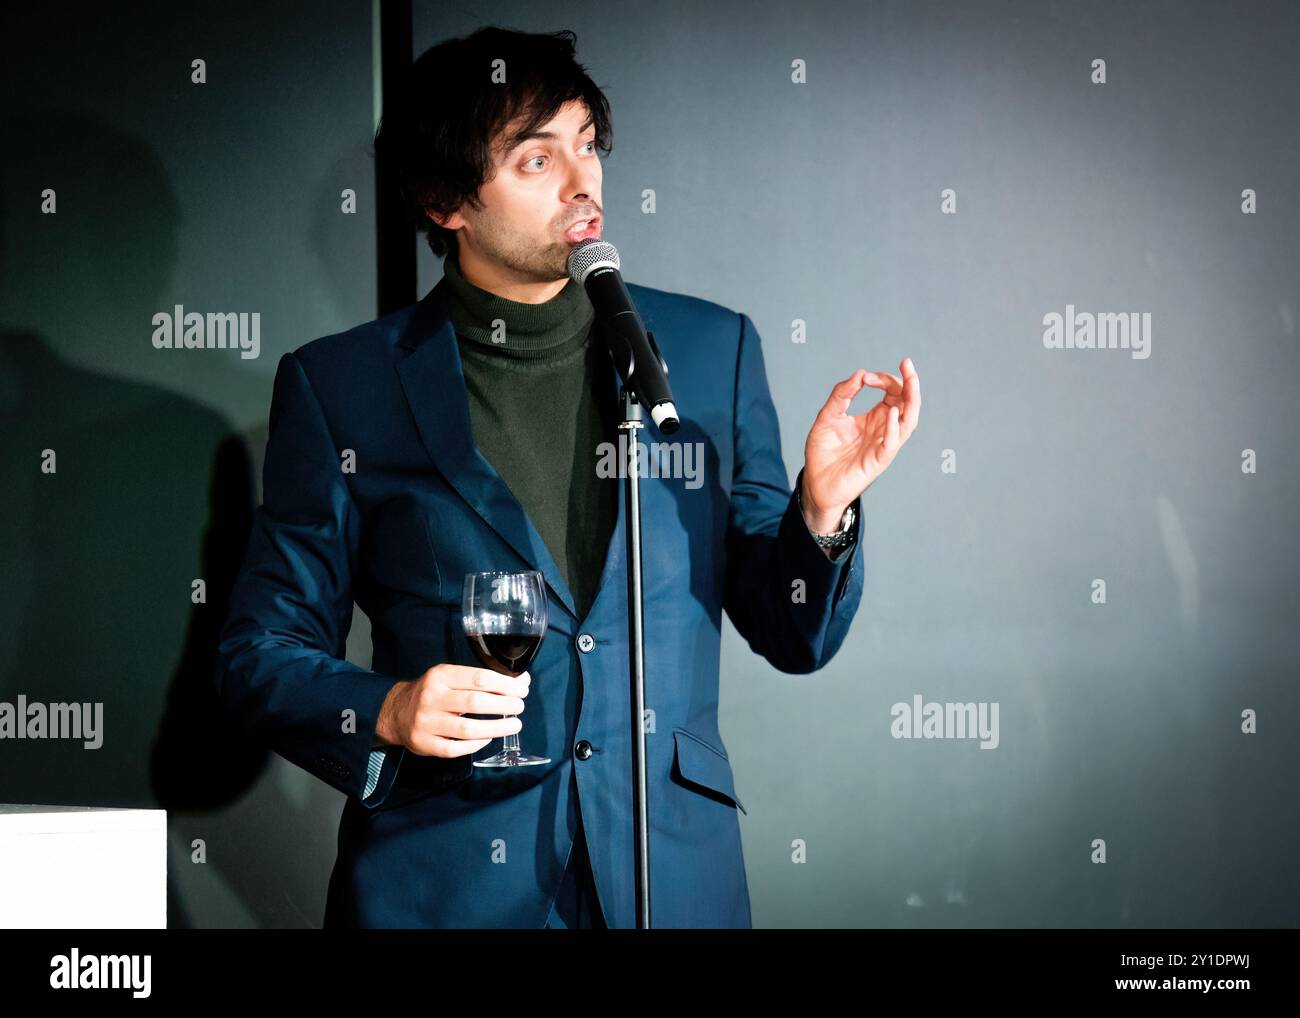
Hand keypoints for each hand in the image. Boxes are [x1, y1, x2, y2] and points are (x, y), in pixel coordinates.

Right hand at [374, 663, 530, 756]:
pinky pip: (455, 749)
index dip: (506, 684)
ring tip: (514, 725)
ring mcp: (426, 722)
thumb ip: (483, 679)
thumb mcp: (452, 677)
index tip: (522, 689)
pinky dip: (476, 745)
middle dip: (504, 705)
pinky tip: (488, 738)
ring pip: (467, 729)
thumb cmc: (433, 692)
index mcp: (440, 675)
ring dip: (496, 727)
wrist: (396, 712)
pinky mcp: (424, 744)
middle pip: (475, 702)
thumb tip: (522, 680)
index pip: (479, 678)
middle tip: (519, 707)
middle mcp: (431, 697)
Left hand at [801, 356, 920, 529]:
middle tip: (907, 363)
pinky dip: (894, 428)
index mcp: (873, 419)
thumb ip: (841, 395)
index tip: (866, 377)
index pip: (892, 393)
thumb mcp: (827, 416)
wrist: (815, 484)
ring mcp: (882, 445)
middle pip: (907, 403)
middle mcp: (883, 430)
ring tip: (910, 381)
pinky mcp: (877, 461)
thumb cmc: (823, 453)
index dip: (883, 379)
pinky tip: (891, 412)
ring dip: (911, 401)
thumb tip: (859, 374)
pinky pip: (892, 444)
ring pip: (908, 422)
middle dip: (909, 382)